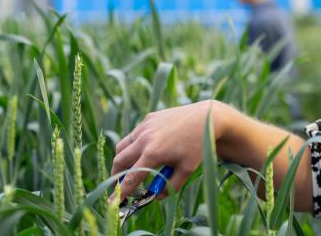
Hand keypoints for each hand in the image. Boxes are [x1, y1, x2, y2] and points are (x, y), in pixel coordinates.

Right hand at [111, 100, 225, 201]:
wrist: (207, 118)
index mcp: (153, 153)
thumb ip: (171, 186)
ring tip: (130, 168)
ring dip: (122, 159)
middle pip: (119, 161)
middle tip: (120, 185)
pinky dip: (134, 144)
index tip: (113, 203)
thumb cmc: (198, 146)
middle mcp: (145, 139)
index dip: (120, 192)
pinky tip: (145, 149)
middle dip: (116, 175)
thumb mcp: (187, 169)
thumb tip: (158, 196)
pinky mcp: (148, 119)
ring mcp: (145, 127)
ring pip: (122, 146)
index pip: (131, 177)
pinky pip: (134, 134)